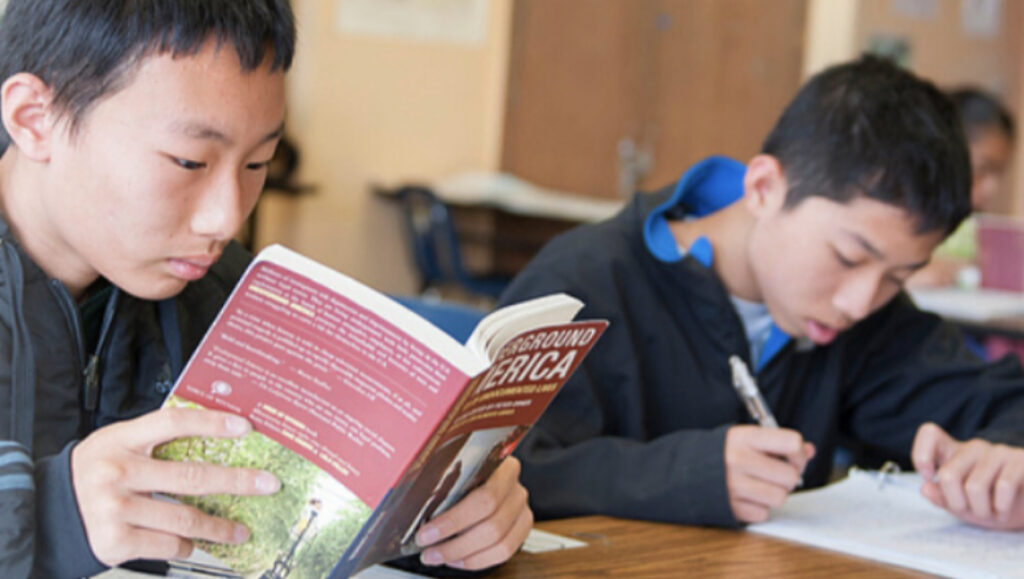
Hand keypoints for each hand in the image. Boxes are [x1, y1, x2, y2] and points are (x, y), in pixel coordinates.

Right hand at [71, 408, 280, 565]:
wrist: (49, 511)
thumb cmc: (95, 473)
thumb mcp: (116, 444)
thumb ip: (155, 440)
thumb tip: (217, 437)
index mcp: (121, 440)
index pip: (173, 423)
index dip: (211, 423)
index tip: (245, 427)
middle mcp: (117, 472)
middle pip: (191, 476)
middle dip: (237, 481)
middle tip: (267, 484)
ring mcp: (115, 509)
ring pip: (184, 519)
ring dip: (219, 527)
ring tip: (241, 531)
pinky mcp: (114, 542)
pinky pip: (167, 545)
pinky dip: (185, 546)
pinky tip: (193, 544)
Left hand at [414, 456, 531, 569]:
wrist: (484, 469)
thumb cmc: (462, 469)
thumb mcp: (451, 465)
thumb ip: (439, 480)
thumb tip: (410, 505)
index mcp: (501, 467)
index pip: (483, 499)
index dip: (453, 522)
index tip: (425, 534)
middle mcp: (516, 488)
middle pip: (492, 526)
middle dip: (454, 545)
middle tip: (427, 551)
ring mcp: (522, 509)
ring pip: (500, 544)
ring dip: (464, 557)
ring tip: (437, 557)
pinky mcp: (521, 526)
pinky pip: (505, 552)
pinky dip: (478, 560)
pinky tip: (456, 558)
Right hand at [724, 425, 814, 522]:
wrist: (683, 470)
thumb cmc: (720, 453)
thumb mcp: (746, 439)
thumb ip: (777, 443)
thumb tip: (808, 451)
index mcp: (744, 437)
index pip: (792, 442)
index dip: (798, 453)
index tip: (791, 457)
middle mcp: (739, 459)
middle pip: (790, 476)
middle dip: (786, 478)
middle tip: (772, 475)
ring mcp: (733, 484)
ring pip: (780, 497)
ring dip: (773, 495)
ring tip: (759, 486)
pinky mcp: (730, 506)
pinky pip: (763, 514)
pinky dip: (758, 509)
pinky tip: (746, 497)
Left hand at [912, 422, 1023, 529]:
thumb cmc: (989, 504)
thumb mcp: (961, 505)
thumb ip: (940, 497)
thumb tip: (925, 488)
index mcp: (954, 452)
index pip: (930, 433)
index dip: (922, 455)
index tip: (930, 477)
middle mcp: (974, 448)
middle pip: (949, 474)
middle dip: (957, 503)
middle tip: (971, 511)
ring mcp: (998, 451)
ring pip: (975, 486)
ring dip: (982, 510)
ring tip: (991, 512)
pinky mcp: (1021, 460)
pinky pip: (1004, 486)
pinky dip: (1001, 507)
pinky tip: (1004, 509)